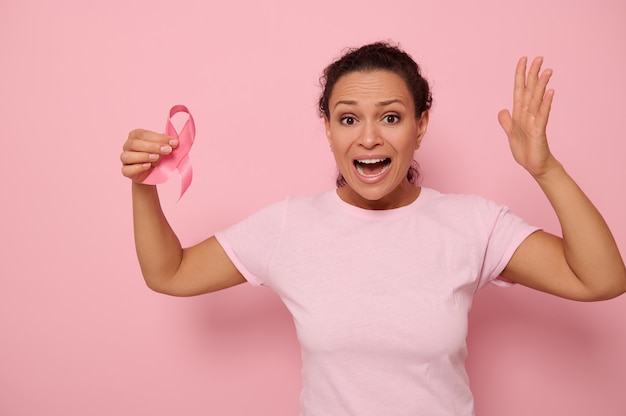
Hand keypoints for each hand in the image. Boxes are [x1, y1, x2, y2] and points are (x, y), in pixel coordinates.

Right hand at [120, 129, 178, 182]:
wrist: (151, 173)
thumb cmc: (156, 156)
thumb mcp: (162, 148)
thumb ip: (166, 143)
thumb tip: (174, 141)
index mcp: (136, 136)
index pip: (143, 134)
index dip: (159, 138)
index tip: (173, 142)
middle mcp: (128, 146)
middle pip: (135, 143)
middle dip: (153, 146)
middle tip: (167, 150)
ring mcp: (125, 159)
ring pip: (128, 156)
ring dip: (144, 156)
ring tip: (156, 157)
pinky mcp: (126, 171)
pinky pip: (127, 169)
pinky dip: (138, 168)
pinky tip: (148, 166)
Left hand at [498, 57, 558, 177]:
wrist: (534, 166)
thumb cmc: (525, 150)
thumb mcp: (511, 134)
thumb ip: (506, 121)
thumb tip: (502, 110)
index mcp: (519, 113)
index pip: (520, 90)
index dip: (520, 75)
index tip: (523, 60)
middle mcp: (528, 114)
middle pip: (530, 90)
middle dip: (533, 74)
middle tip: (539, 57)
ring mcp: (535, 121)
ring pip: (537, 100)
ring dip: (542, 85)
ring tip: (548, 70)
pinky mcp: (539, 131)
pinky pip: (543, 115)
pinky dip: (546, 103)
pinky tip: (551, 92)